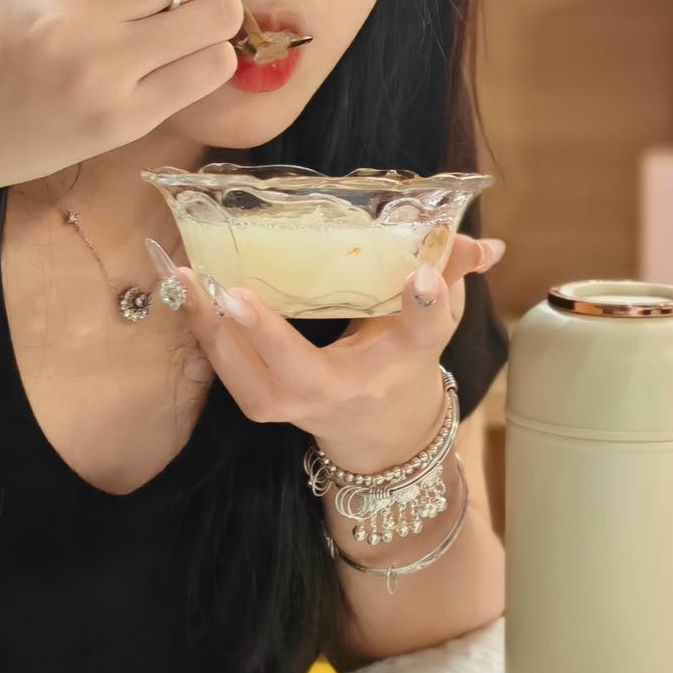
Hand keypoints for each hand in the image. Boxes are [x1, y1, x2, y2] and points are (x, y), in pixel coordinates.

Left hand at [168, 235, 506, 472]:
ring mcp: (297, 405)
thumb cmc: (403, 362)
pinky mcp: (263, 402)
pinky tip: (185, 293)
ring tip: (190, 281)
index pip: (423, 334)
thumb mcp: (433, 323)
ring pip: (247, 379)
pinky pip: (228, 372)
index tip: (423, 279)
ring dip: (214, 331)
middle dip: (267, 336)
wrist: (378, 430)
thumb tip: (487, 242)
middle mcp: (344, 391)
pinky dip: (204, 333)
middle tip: (234, 293)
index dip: (425, 307)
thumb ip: (450, 276)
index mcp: (401, 363)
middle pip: (303, 373)